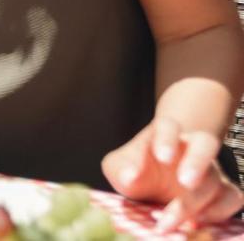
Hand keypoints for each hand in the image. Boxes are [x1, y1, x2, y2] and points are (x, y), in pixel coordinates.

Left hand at [102, 117, 243, 230]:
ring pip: (215, 179)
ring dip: (199, 201)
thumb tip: (130, 177)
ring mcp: (209, 169)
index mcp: (164, 134)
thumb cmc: (134, 168)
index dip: (167, 139)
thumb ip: (121, 168)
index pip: (168, 126)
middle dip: (197, 162)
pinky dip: (220, 212)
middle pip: (205, 144)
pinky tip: (197, 223)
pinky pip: (232, 198)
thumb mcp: (118, 166)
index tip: (162, 156)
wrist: (153, 180)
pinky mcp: (222, 191)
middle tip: (185, 182)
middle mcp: (191, 147)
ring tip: (178, 220)